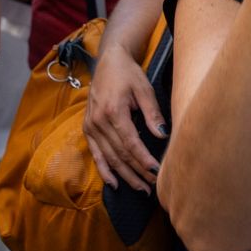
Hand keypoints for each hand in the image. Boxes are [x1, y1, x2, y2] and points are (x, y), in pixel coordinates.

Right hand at [82, 43, 166, 191]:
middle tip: (152, 186)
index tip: (156, 171)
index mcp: (113, 111)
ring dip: (125, 175)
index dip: (143, 159)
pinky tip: (114, 183)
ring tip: (140, 188)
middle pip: (120, 154)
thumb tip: (162, 135)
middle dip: (137, 172)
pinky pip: (96, 154)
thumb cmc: (128, 74)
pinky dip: (104, 170)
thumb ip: (152, 113)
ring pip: (109, 157)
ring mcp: (91, 126)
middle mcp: (99, 121)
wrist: (108, 62)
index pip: (130, 142)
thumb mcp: (144, 89)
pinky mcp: (88, 129)